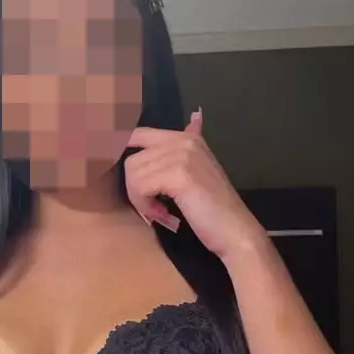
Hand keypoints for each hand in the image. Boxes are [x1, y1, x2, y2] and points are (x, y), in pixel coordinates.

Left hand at [125, 110, 264, 260]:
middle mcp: (184, 140)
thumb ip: (177, 153)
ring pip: (133, 173)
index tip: (123, 178)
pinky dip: (146, 206)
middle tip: (154, 208)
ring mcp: (182, 155)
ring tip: (160, 212)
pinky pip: (141, 187)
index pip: (138, 134)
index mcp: (186, 137)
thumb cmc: (211, 210)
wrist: (234, 230)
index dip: (119, 152)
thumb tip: (181, 122)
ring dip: (141, 200)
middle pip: (132, 159)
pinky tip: (164, 215)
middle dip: (135, 189)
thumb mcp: (193, 173)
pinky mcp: (179, 174)